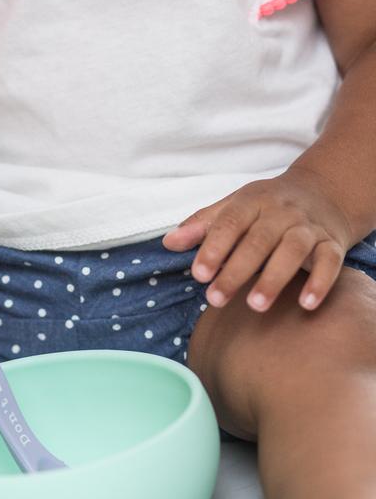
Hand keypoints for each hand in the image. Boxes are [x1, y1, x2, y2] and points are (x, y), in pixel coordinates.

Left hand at [162, 167, 353, 311]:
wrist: (322, 193)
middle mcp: (281, 212)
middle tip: (216, 300)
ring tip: (255, 305)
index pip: (230, 222)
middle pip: (259, 240)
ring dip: (274, 278)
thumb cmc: (264, 208)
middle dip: (236, 271)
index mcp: (252, 201)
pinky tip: (306, 304)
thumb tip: (168, 242)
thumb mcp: (232, 208)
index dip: (214, 247)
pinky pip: (330, 261)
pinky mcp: (332, 243)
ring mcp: (308, 227)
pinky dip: (321, 281)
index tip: (199, 274)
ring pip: (293, 250)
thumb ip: (200, 226)